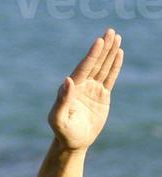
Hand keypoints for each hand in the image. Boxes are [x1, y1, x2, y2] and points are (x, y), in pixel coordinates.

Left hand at [48, 27, 123, 151]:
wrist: (73, 143)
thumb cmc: (63, 133)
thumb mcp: (58, 119)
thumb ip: (61, 100)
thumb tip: (67, 80)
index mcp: (71, 89)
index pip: (83, 69)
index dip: (91, 56)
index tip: (99, 42)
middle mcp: (82, 85)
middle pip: (94, 64)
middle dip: (102, 48)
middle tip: (110, 32)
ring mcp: (92, 89)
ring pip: (103, 68)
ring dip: (110, 53)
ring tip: (117, 37)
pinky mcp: (102, 95)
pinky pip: (109, 78)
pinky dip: (114, 66)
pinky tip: (119, 53)